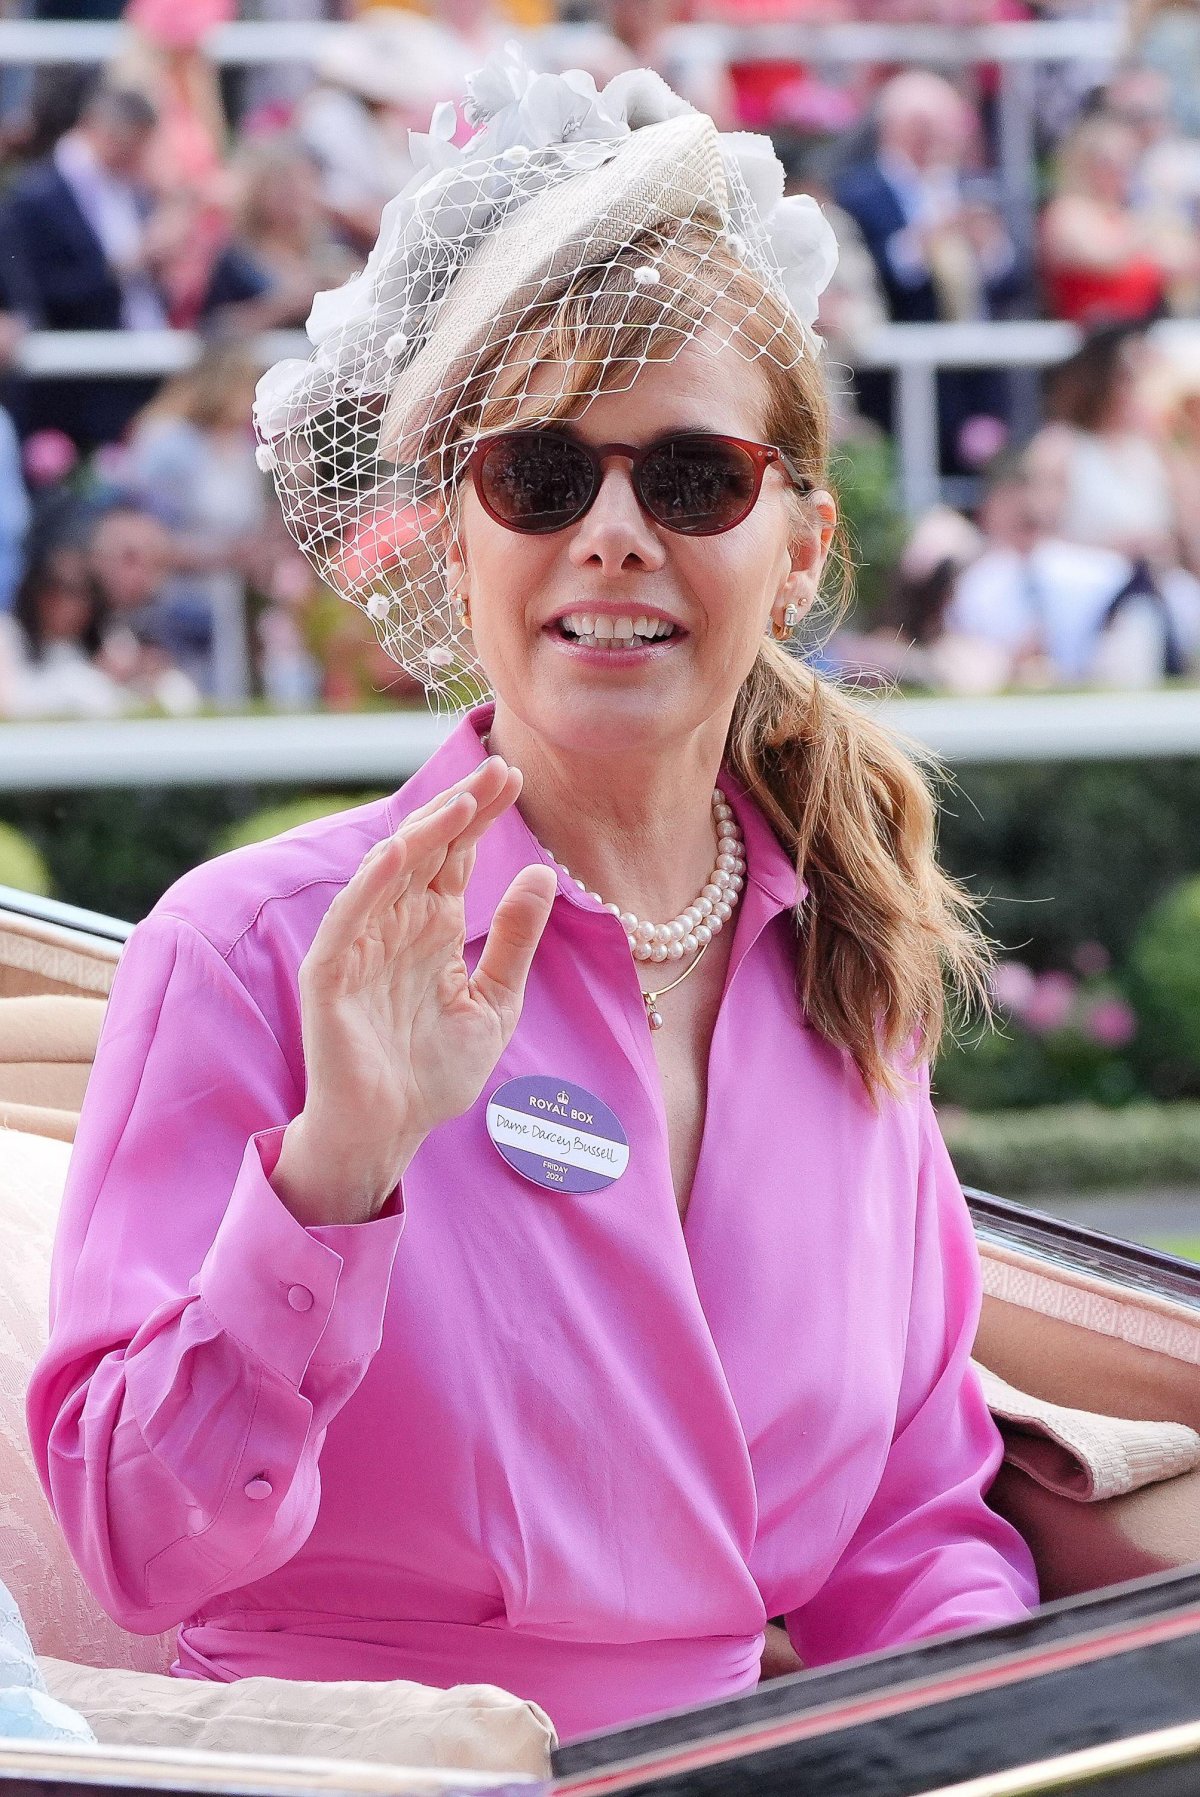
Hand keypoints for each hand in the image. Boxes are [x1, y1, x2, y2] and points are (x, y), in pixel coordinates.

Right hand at [271, 756, 557, 1225]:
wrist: (388, 1132)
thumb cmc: (434, 1074)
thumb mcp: (495, 1004)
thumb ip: (515, 942)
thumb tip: (541, 873)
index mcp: (433, 928)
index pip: (457, 856)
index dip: (483, 816)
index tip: (515, 775)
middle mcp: (397, 926)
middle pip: (427, 851)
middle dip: (461, 809)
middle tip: (498, 768)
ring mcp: (361, 946)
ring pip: (389, 874)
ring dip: (423, 836)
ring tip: (462, 803)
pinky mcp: (331, 976)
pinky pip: (348, 920)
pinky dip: (370, 886)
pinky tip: (397, 854)